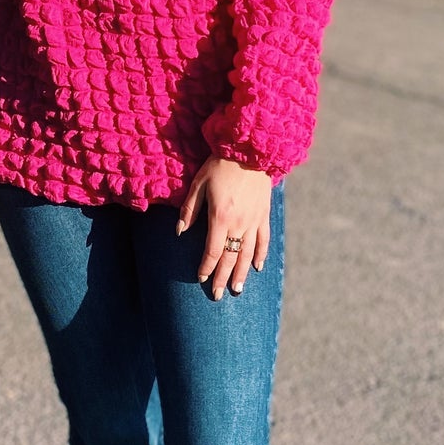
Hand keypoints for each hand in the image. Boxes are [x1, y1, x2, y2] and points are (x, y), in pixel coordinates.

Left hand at [177, 155, 271, 299]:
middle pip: (230, 258)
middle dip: (223, 278)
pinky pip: (263, 240)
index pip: (212, 251)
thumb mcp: (199, 184)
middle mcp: (239, 224)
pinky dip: (261, 255)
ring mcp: (254, 221)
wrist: (251, 149)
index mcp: (220, 217)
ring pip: (248, 254)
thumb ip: (189, 210)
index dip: (206, 267)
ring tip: (237, 289)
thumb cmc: (220, 165)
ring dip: (242, 273)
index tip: (200, 278)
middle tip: (217, 295)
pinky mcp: (264, 215)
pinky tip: (257, 267)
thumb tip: (179, 232)